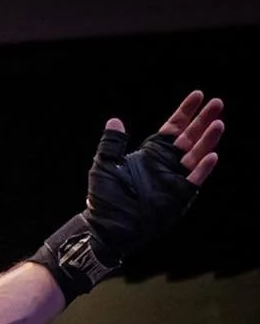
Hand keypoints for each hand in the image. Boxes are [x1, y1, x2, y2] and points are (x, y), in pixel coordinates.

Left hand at [30, 90, 223, 301]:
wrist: (106, 227)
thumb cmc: (104, 198)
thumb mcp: (105, 165)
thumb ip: (112, 143)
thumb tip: (115, 121)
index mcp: (151, 154)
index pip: (173, 128)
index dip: (185, 112)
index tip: (197, 95)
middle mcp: (166, 164)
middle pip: (190, 137)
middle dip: (203, 121)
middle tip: (217, 103)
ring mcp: (174, 179)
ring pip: (196, 155)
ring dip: (207, 140)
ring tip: (218, 123)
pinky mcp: (178, 196)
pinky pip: (194, 180)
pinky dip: (202, 169)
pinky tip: (211, 155)